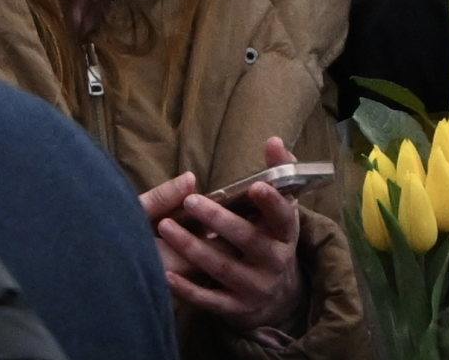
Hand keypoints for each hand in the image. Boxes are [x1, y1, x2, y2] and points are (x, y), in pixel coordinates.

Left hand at [146, 137, 306, 332]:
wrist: (278, 299)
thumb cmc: (270, 240)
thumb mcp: (280, 213)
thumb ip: (277, 175)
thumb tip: (275, 141)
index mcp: (284, 234)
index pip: (282, 216)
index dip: (271, 202)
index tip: (255, 186)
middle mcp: (273, 261)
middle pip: (247, 239)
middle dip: (218, 220)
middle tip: (191, 201)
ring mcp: (254, 287)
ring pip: (222, 267)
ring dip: (192, 248)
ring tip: (165, 227)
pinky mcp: (235, 308)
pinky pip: (209, 300)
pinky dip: (187, 289)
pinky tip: (165, 275)